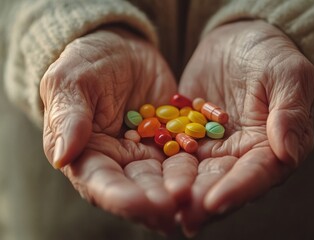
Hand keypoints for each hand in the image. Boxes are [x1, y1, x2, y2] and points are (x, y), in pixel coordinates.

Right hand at [40, 27, 177, 232]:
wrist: (123, 50)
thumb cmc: (89, 62)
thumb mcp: (72, 81)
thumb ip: (68, 117)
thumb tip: (61, 157)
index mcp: (87, 152)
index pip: (98, 182)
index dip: (118, 196)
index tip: (139, 204)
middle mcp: (118, 160)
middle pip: (136, 187)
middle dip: (155, 200)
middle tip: (175, 206)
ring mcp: (147, 153)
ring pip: (164, 177)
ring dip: (179, 188)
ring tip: (197, 196)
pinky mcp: (171, 141)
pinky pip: (185, 155)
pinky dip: (196, 165)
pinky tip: (212, 174)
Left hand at [176, 20, 313, 234]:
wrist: (238, 42)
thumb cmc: (270, 55)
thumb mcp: (288, 74)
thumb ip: (290, 112)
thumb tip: (289, 152)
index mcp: (271, 147)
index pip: (257, 174)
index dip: (237, 189)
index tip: (214, 202)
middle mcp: (240, 155)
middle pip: (222, 183)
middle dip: (202, 201)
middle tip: (182, 216)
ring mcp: (212, 148)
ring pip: (195, 175)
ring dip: (179, 191)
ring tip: (160, 206)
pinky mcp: (188, 135)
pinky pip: (173, 152)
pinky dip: (161, 166)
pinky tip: (145, 179)